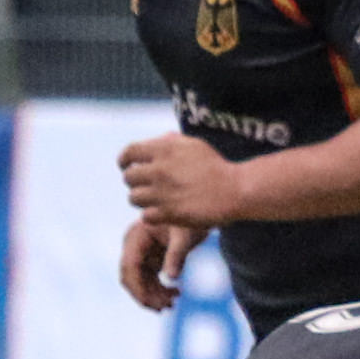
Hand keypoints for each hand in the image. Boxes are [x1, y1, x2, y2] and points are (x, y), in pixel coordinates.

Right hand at [118, 219, 201, 311]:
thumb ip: (177, 256)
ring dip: (153, 296)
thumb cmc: (191, 220)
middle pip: (130, 277)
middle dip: (145, 295)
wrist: (197, 211)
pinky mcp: (148, 258)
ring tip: (173, 303)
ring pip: (139, 282)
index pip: (129, 266)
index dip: (137, 287)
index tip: (151, 304)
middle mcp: (133, 245)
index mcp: (137, 236)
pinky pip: (148, 280)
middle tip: (166, 307)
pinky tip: (176, 294)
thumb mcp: (185, 237)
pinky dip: (159, 290)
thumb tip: (172, 279)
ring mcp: (139, 252)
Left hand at [119, 132, 247, 228]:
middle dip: (135, 182)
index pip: (129, 153)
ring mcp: (162, 193)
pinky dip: (151, 216)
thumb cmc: (217, 167)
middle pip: (128, 178)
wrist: (235, 190)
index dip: (124, 161)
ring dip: (142, 200)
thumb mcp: (194, 145)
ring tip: (154, 201)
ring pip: (133, 198)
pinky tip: (162, 213)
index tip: (126, 166)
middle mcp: (159, 169)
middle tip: (146, 186)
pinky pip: (145, 216)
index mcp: (163, 149)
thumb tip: (157, 141)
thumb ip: (171, 142)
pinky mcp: (169, 213)